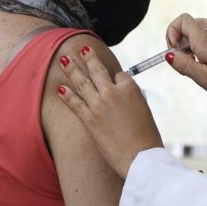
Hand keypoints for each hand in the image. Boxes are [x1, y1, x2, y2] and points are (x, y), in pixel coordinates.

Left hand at [57, 46, 163, 178]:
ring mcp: (98, 105)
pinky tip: (59, 87)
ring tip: (64, 59)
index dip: (118, 78)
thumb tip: (122, 93)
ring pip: (82, 81)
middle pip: (97, 70)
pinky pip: (74, 102)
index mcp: (130, 88)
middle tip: (82, 49)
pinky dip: (66, 94)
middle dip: (89, 57)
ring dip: (72, 69)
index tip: (117, 81)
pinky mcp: (88, 119)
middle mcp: (112, 92)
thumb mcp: (144, 110)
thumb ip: (132, 98)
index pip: (120, 75)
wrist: (139, 156)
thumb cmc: (147, 136)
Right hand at [165, 13, 206, 108]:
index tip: (173, 51)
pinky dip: (197, 47)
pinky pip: (203, 38)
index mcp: (206, 40)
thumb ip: (185, 65)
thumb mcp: (205, 79)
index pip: (182, 20)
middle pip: (186, 26)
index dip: (171, 32)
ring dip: (187, 46)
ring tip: (193, 65)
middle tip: (184, 63)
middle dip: (177, 43)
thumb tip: (168, 54)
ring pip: (194, 33)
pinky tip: (201, 62)